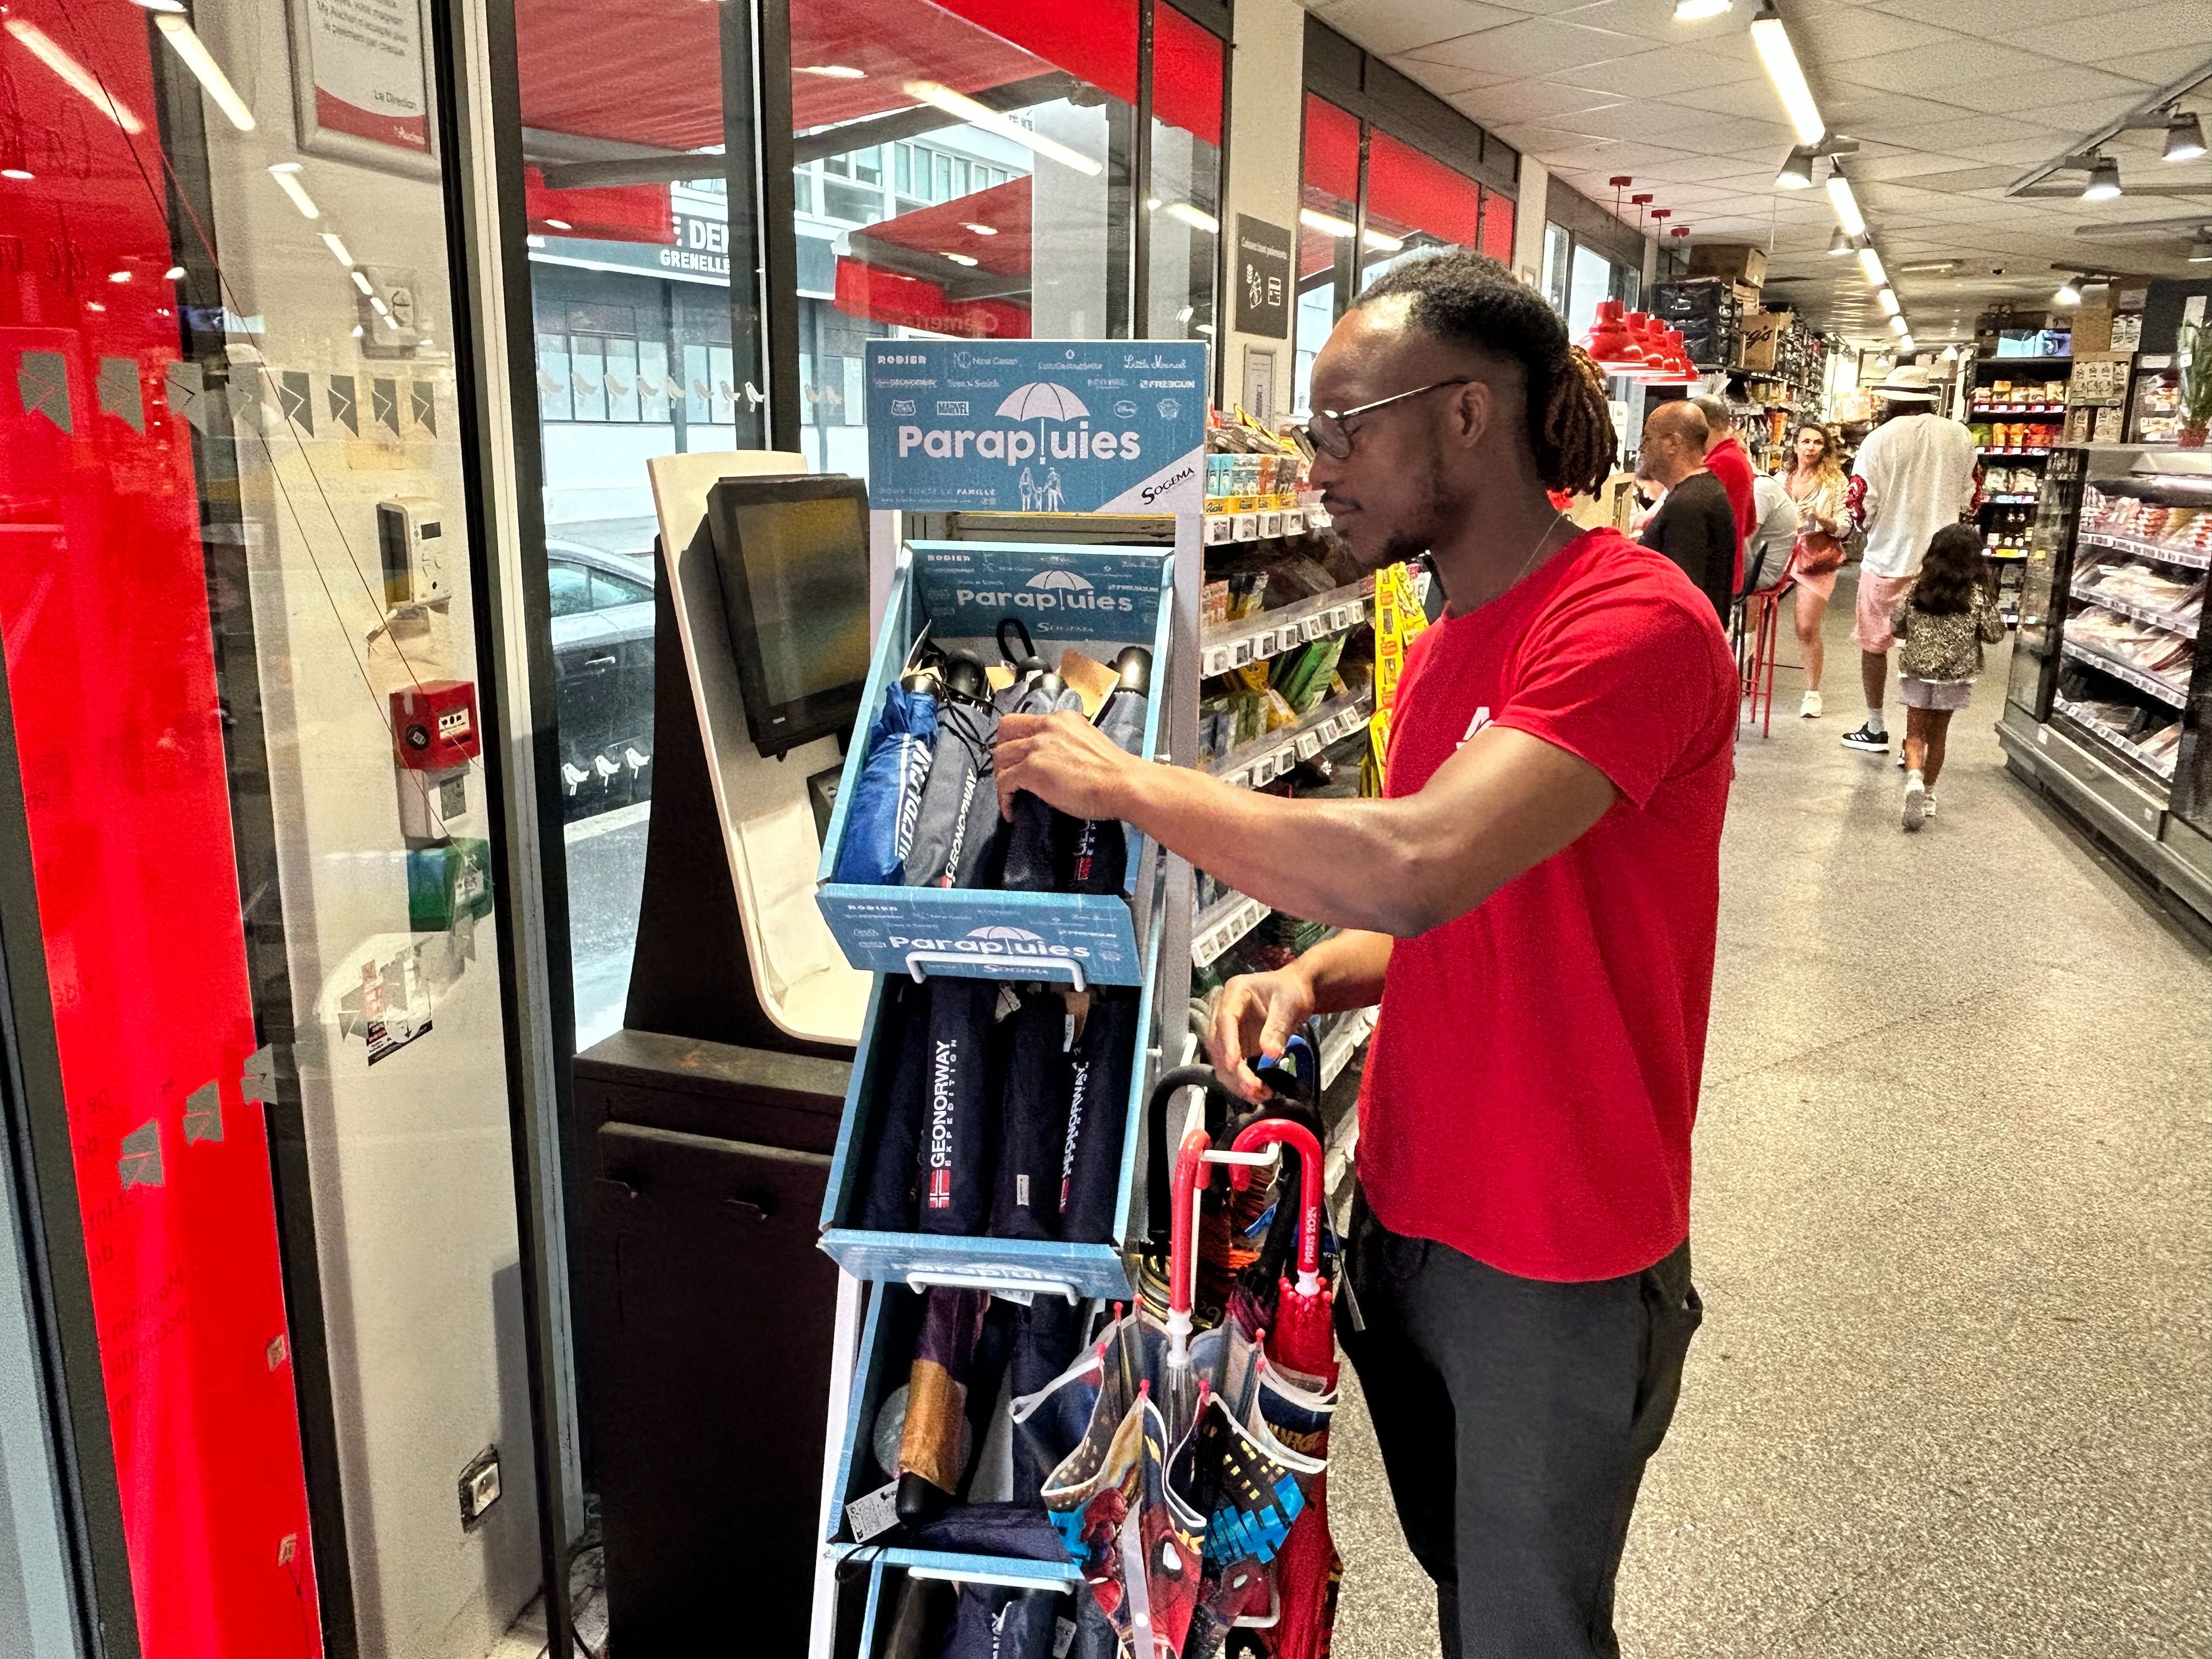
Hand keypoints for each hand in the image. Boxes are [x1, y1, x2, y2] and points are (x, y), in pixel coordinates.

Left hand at [994, 710, 1142, 821]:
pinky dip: (1004, 798)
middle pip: (1006, 730)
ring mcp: (1038, 746)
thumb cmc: (1115, 773)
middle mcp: (1047, 726)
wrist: (1123, 784)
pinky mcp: (1032, 768)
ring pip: (1000, 756)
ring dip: (1001, 776)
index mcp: (1062, 719)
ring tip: (1010, 794)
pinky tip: (1012, 810)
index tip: (1017, 755)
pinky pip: (1004, 782)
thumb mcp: (1089, 744)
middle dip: (1002, 752)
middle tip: (1007, 772)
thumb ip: (1068, 744)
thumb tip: (1056, 761)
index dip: (1016, 739)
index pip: (1026, 721)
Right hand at [1205, 967, 1314, 1104]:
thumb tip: (1270, 1054)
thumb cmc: (1292, 992)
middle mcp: (1223, 1010)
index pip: (1225, 1019)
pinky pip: (1230, 1066)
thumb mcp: (1290, 1004)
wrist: (1295, 991)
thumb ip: (1278, 1028)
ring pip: (1220, 1058)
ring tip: (1258, 1095)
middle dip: (1233, 1069)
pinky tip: (1256, 1092)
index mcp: (1235, 992)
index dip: (1228, 1043)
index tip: (1235, 1064)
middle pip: (1219, 1043)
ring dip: (1235, 1080)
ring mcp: (1227, 1029)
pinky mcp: (1234, 1044)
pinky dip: (1240, 1081)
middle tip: (1254, 1088)